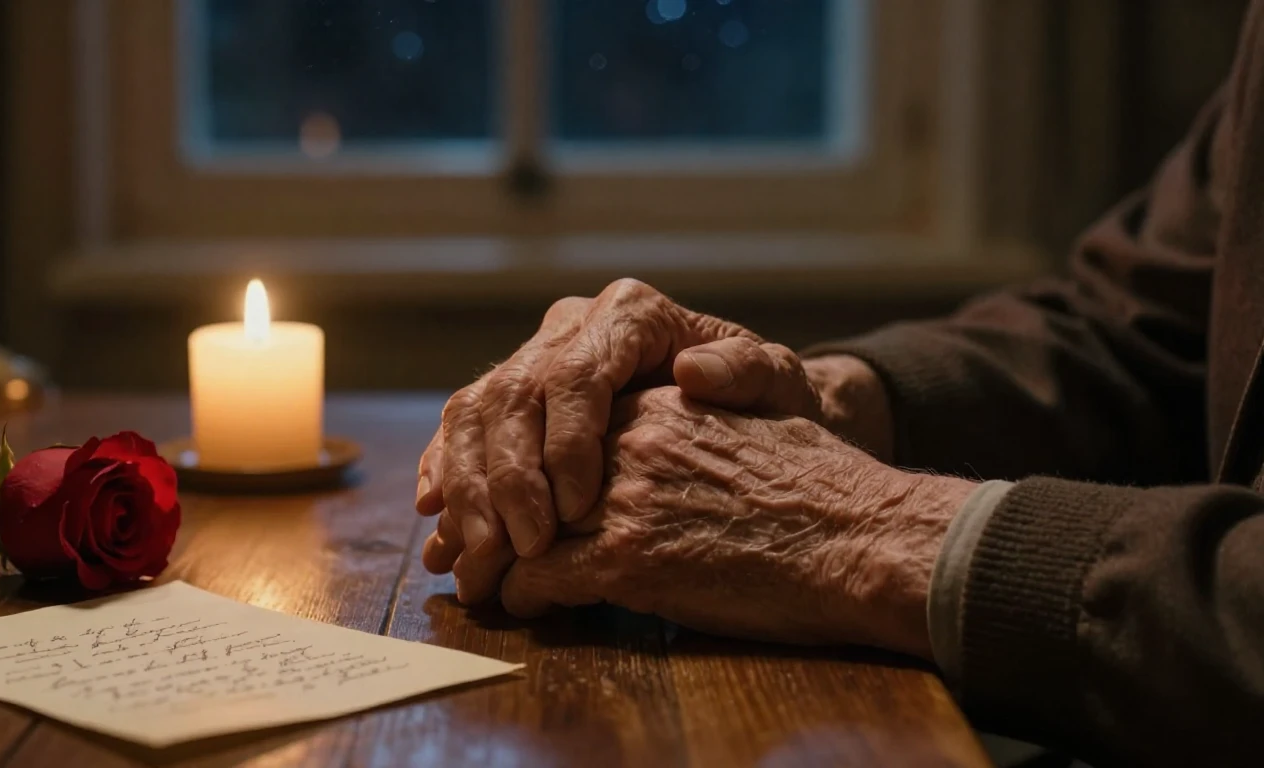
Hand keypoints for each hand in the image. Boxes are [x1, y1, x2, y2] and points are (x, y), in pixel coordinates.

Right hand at [416, 279, 824, 599]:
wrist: (740, 405)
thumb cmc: (762, 399)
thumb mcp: (777, 383)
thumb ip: (747, 371)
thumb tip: (694, 371)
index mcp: (629, 312)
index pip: (577, 373)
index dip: (565, 442)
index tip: (572, 510)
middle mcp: (571, 325)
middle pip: (515, 394)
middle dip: (509, 478)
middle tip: (519, 549)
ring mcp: (533, 357)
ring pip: (474, 411)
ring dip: (467, 486)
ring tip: (475, 553)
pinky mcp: (509, 395)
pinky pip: (458, 428)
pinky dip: (443, 473)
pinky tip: (437, 519)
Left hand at [496, 387, 975, 656]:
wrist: (864, 538)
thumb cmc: (823, 490)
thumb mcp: (750, 426)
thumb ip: (691, 420)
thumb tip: (664, 423)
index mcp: (656, 405)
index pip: (555, 430)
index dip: (520, 466)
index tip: (503, 495)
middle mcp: (629, 440)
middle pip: (523, 472)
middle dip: (488, 511)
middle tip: (462, 543)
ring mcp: (624, 497)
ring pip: (517, 525)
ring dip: (489, 557)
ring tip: (477, 579)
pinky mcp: (628, 557)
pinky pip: (538, 574)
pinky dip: (519, 594)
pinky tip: (519, 605)